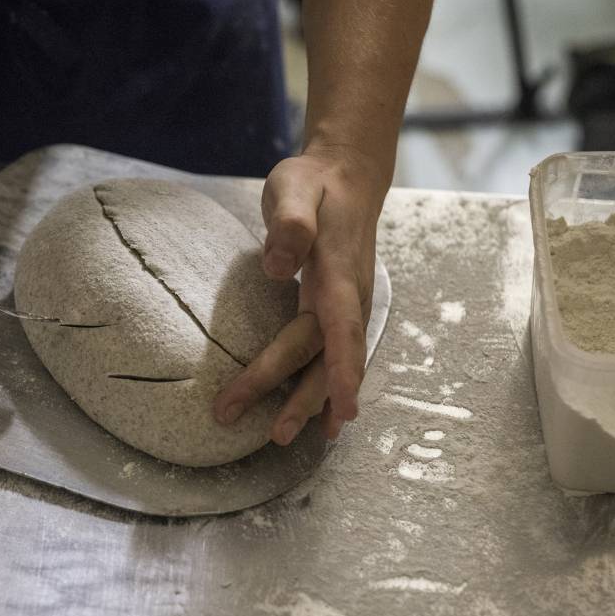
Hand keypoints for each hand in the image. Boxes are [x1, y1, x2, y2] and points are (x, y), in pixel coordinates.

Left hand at [214, 151, 382, 443]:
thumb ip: (289, 223)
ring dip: (310, 402)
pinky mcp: (339, 311)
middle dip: (297, 395)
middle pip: (323, 354)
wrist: (349, 177)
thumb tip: (277, 267)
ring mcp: (348, 307)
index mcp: (338, 271)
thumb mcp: (294, 187)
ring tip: (284, 438)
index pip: (340, 326)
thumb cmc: (314, 183)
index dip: (342, 369)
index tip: (343, 409)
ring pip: (330, 362)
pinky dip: (327, 390)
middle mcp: (350, 297)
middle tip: (265, 431)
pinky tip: (320, 421)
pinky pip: (334, 357)